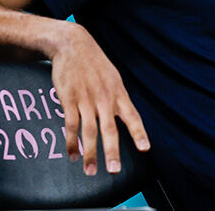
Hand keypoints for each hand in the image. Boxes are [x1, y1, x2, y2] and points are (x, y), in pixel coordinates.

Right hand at [48, 22, 149, 175]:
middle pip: (109, 128)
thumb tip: (124, 119)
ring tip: (90, 170)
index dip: (139, 133)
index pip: (132, 116)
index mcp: (118, 93)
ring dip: (89, 153)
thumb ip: (118, 99)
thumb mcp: (113, 78)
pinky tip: (72, 154)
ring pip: (89, 130)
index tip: (145, 149)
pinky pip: (71, 124)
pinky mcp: (69, 98)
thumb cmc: (95, 64)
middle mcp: (104, 97)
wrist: (73, 44)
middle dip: (112, 151)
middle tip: (114, 170)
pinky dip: (71, 141)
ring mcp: (86, 98)